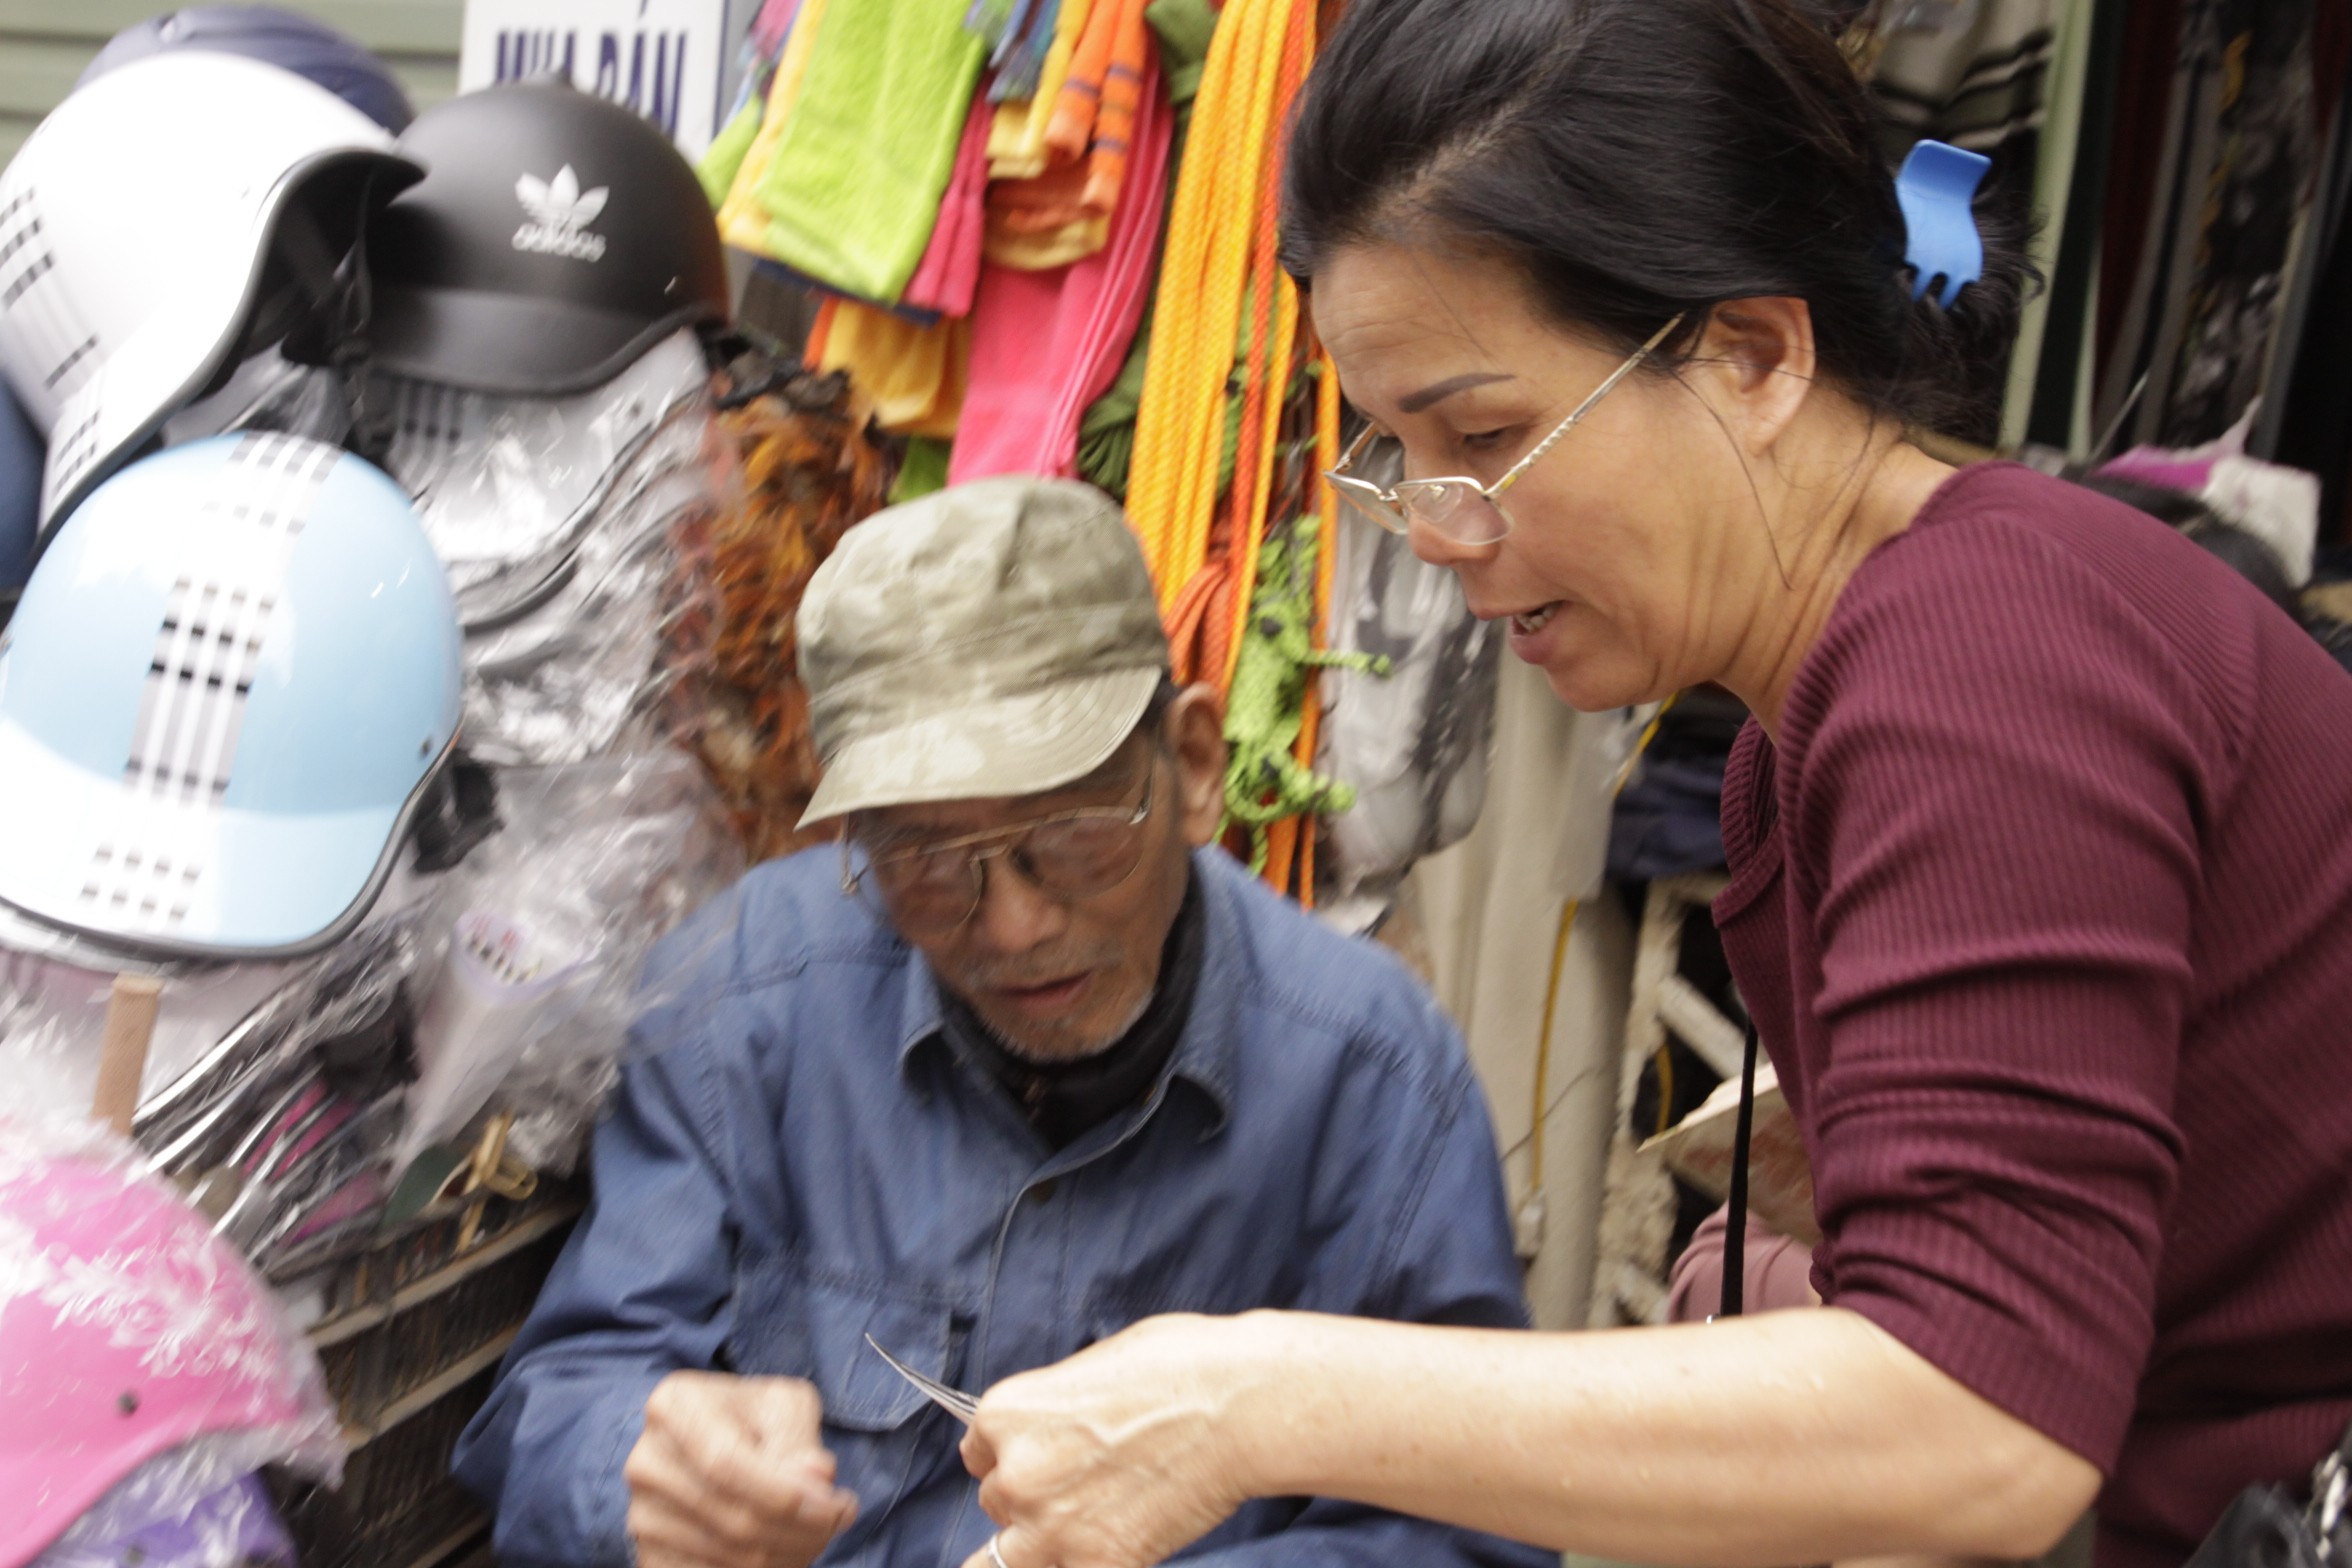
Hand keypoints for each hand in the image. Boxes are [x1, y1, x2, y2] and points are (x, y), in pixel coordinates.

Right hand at [625, 1371, 859, 1567]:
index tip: (834, 1504)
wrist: (714, 1440)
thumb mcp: (783, 1405)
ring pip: (730, 1555)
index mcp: (674, 1405)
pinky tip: (790, 1551)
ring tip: (820, 1531)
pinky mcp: (651, 1555)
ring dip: (791, 1553)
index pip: (726, 1462)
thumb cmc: (755, 1418)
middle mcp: (647, 1461)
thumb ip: (799, 1437)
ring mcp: (643, 1514)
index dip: (784, 1493)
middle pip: (733, 1517)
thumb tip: (815, 1478)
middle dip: (802, 1528)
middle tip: (840, 1520)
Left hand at [955, 1315, 1255, 1567]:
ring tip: (1088, 1524)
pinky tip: (1117, 1548)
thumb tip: (1055, 1432)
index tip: (1043, 1459)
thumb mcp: (1095, 1368)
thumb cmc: (1183, 1367)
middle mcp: (1016, 1475)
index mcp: (1006, 1413)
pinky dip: (1090, 1564)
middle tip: (1088, 1485)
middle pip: (1000, 1504)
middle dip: (1037, 1497)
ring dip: (1043, 1545)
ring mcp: (1053, 1529)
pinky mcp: (1100, 1565)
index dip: (1012, 1456)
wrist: (1242, 1406)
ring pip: (1008, 1560)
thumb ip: (1056, 1410)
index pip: (979, 1454)